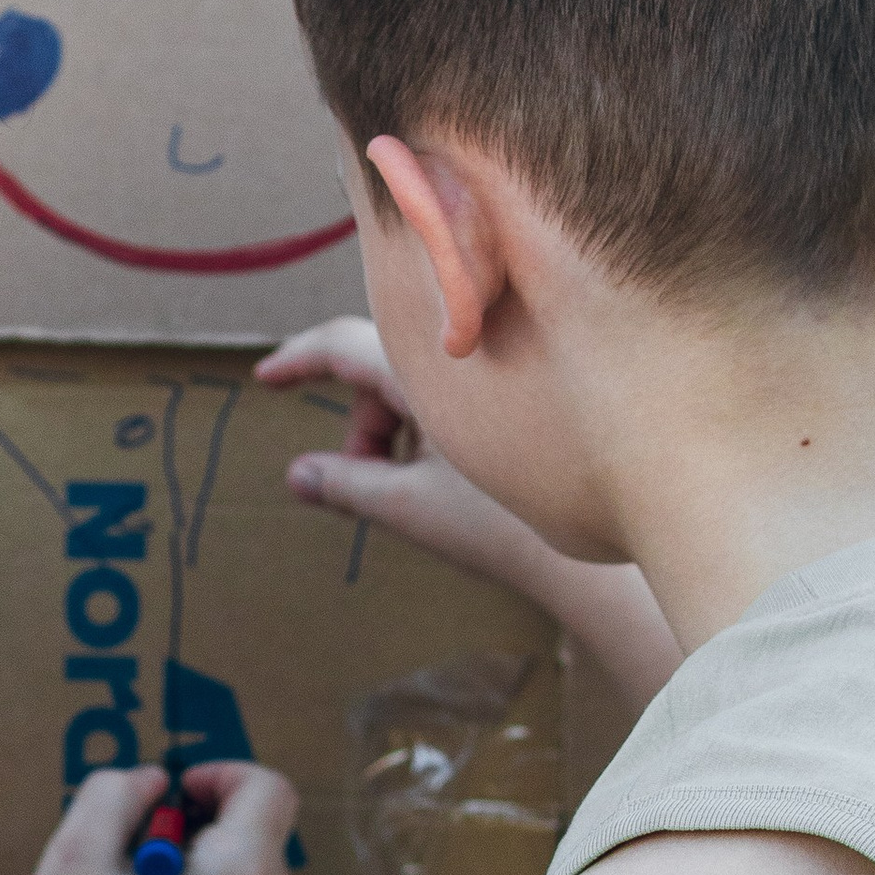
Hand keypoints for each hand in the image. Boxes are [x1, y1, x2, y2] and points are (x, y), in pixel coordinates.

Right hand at [258, 314, 565, 589]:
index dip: (299, 360)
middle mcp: (462, 357)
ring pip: (422, 381)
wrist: (608, 529)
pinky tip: (457, 472)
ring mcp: (497, 368)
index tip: (266, 377)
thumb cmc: (511, 520)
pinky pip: (460, 389)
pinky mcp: (524, 389)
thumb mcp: (414, 505)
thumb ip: (349, 487)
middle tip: (362, 480)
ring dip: (398, 428)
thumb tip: (297, 475)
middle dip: (363, 425)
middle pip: (382, 369)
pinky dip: (438, 423)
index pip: (344, 344)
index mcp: (428, 370)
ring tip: (413, 487)